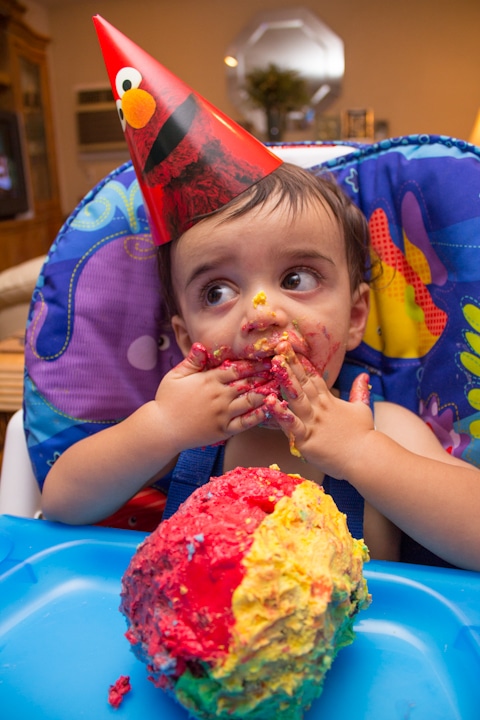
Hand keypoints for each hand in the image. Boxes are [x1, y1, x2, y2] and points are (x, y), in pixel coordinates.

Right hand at [154, 343, 271, 449]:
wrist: (162, 429)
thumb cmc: (167, 400)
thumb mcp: (175, 376)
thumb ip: (191, 361)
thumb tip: (201, 345)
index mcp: (209, 380)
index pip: (237, 368)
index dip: (254, 363)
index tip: (266, 358)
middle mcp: (219, 395)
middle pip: (248, 383)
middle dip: (265, 375)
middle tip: (281, 369)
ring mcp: (223, 413)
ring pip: (251, 401)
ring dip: (267, 392)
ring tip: (280, 386)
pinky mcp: (224, 430)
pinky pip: (246, 422)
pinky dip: (259, 415)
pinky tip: (269, 408)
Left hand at [265, 341, 374, 477]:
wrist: (366, 458)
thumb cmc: (364, 436)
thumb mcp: (362, 409)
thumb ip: (359, 391)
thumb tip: (364, 375)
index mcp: (329, 402)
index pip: (314, 378)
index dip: (302, 363)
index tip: (292, 348)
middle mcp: (319, 409)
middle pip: (303, 383)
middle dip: (291, 364)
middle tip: (280, 346)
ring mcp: (312, 423)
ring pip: (296, 398)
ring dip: (285, 381)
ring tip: (275, 365)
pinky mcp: (307, 440)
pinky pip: (291, 425)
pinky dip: (281, 414)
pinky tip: (271, 402)